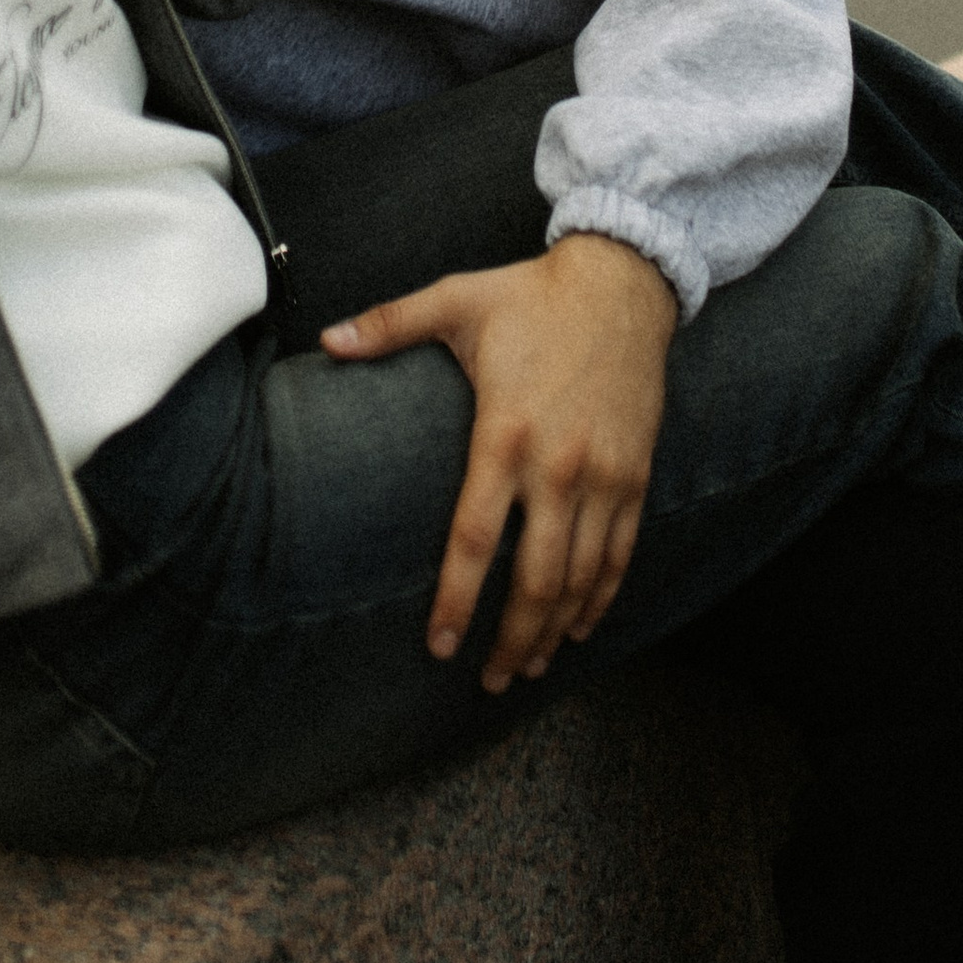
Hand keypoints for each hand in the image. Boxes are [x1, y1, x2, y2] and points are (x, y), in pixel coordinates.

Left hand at [324, 232, 678, 692]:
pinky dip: (601, 598)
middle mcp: (559, 465)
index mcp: (506, 432)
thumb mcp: (456, 300)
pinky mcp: (636, 475)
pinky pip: (621, 553)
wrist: (623, 283)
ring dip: (555, 630)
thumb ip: (390, 324)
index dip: (457, 599)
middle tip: (487, 679)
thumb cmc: (531, 296)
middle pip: (537, 578)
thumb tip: (326, 339)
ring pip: (582, 577)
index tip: (440, 645)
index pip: (476, 538)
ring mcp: (604, 475)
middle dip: (511, 639)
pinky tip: (579, 626)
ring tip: (527, 666)